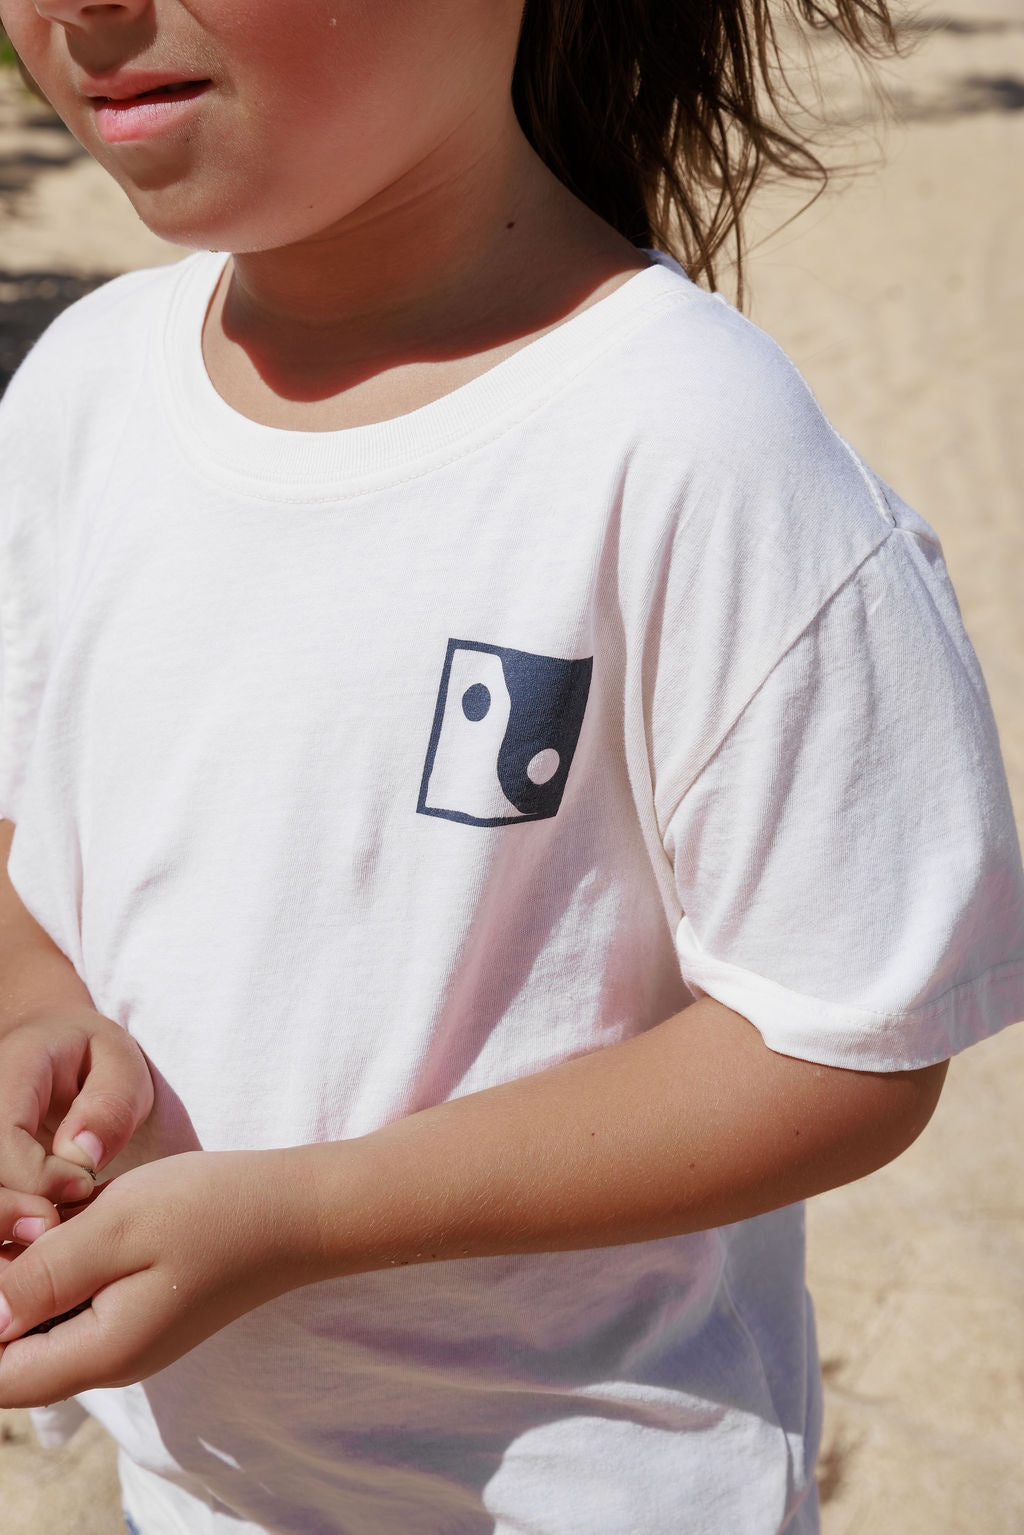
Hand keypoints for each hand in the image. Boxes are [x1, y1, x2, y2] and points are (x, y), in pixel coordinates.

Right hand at [0, 1006, 154, 1231]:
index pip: (3, 1137)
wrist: (54, 1047)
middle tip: (53, 1226)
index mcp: (9, 1071)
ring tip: (43, 1231)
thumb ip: (109, 1105)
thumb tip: (82, 1156)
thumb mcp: (119, 1063)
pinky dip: (3, 1224)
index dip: (39, 1176)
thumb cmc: (91, 1058)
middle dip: (6, 1212)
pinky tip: (31, 1232)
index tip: (85, 1183)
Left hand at [0, 1148, 312, 1404]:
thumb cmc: (215, 1210)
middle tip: (38, 1222)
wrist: (299, 1209)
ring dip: (37, 1270)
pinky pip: (82, 1299)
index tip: (5, 1252)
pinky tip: (87, 1214)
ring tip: (69, 1212)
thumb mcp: (120, 1226)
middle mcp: (110, 1358)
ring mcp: (130, 1334)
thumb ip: (45, 1273)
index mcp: (100, 1352)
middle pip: (17, 1349)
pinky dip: (69, 1261)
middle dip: (8, 1288)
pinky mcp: (146, 1308)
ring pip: (47, 1318)